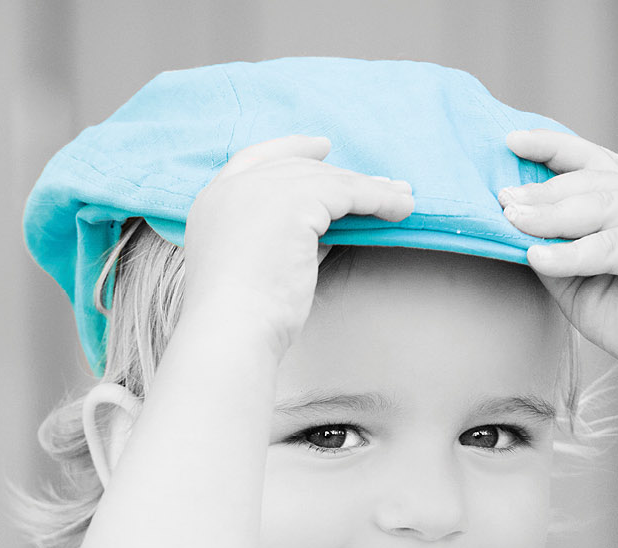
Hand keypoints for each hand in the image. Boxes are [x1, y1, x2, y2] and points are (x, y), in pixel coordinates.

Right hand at [184, 134, 413, 359]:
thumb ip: (288, 240)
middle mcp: (234, 187)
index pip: (256, 160)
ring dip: (370, 190)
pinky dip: (377, 200)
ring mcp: (262, 188)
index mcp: (214, 203)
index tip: (322, 148)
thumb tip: (328, 232)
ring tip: (403, 200)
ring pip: (326, 179)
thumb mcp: (261, 266)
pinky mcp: (295, 201)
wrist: (231, 329)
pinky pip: (347, 192)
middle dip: (342, 174)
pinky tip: (399, 209)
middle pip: (297, 168)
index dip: (291, 150)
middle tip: (381, 183)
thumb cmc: (243, 319)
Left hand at [500, 131, 617, 385]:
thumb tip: (514, 227)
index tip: (511, 141)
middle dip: (542, 189)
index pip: (592, 161)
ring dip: (551, 214)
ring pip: (599, 207)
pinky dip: (572, 252)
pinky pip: (610, 245)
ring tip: (513, 221)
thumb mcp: (577, 283)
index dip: (552, 147)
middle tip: (502, 198)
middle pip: (590, 182)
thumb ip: (554, 252)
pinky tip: (539, 257)